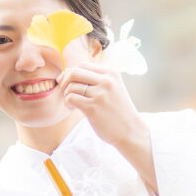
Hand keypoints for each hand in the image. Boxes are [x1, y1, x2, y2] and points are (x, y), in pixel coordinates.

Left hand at [58, 62, 157, 192]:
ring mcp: (100, 94)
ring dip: (66, 95)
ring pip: (71, 86)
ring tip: (72, 104)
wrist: (130, 130)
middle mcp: (106, 81)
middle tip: (65, 92)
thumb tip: (66, 72)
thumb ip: (94, 79)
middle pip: (74, 72)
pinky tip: (73, 109)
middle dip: (64, 81)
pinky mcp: (93, 108)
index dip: (71, 73)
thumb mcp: (112, 88)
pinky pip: (71, 98)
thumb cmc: (117, 110)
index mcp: (111, 73)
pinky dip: (67, 103)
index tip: (68, 83)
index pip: (82, 65)